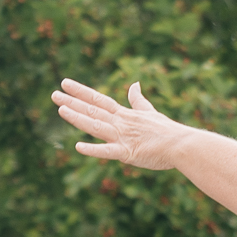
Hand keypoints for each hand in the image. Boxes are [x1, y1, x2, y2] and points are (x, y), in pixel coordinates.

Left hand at [51, 79, 192, 170]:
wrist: (183, 145)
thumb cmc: (168, 132)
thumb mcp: (150, 112)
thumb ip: (138, 101)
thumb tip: (134, 84)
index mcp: (125, 115)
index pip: (98, 100)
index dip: (81, 91)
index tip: (65, 83)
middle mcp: (121, 123)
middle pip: (93, 110)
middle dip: (72, 102)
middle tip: (53, 94)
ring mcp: (123, 137)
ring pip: (96, 126)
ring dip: (78, 118)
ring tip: (61, 110)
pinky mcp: (128, 153)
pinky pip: (108, 152)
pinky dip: (93, 150)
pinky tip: (78, 147)